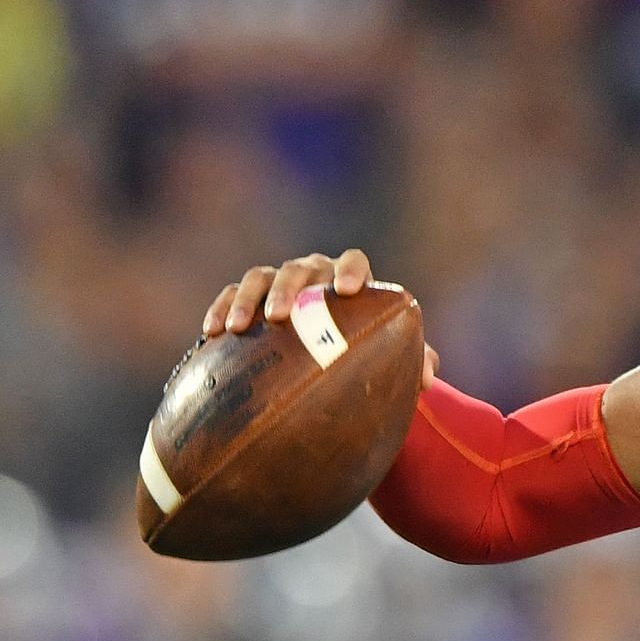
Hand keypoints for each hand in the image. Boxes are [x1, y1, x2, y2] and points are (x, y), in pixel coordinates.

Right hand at [201, 249, 438, 389]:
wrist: (326, 355)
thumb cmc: (366, 353)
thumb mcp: (391, 357)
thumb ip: (416, 361)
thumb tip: (428, 379)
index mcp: (351, 281)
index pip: (354, 261)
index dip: (351, 270)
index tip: (349, 290)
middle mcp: (314, 274)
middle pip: (302, 268)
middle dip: (290, 288)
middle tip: (282, 316)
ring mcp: (279, 282)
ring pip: (261, 276)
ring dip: (248, 298)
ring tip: (237, 326)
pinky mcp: (248, 297)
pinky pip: (230, 294)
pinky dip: (220, 308)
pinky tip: (210, 334)